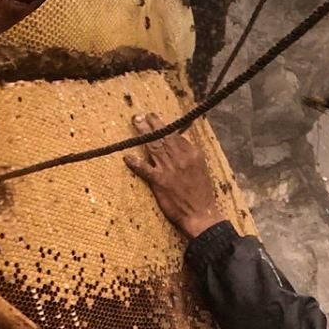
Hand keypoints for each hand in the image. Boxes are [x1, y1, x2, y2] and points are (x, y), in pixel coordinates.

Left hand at [123, 113, 226, 238]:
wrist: (201, 213)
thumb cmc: (202, 193)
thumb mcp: (201, 169)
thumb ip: (190, 155)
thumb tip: (182, 142)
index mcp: (192, 153)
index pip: (176, 135)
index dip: (164, 127)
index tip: (155, 120)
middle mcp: (181, 157)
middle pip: (163, 136)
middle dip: (152, 124)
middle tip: (141, 115)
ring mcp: (169, 169)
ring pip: (153, 146)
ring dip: (142, 133)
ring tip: (135, 122)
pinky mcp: (160, 181)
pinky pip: (145, 169)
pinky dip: (135, 162)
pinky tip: (126, 157)